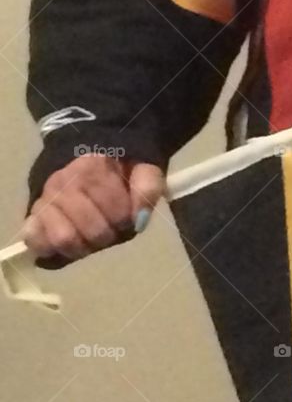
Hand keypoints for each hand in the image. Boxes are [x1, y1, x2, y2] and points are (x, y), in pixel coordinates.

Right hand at [22, 155, 165, 263]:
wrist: (82, 154)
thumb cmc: (116, 170)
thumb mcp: (141, 170)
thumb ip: (147, 188)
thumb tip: (140, 221)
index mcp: (93, 169)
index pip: (117, 213)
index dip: (125, 220)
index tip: (125, 214)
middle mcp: (64, 182)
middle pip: (92, 230)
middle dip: (105, 236)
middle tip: (107, 228)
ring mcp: (45, 199)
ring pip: (63, 238)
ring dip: (81, 245)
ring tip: (87, 238)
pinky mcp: (33, 214)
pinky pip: (34, 239)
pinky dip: (49, 247)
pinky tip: (63, 244)